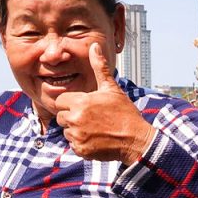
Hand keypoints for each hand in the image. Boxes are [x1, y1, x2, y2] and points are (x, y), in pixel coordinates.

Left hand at [54, 42, 155, 163]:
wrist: (136, 140)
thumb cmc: (125, 113)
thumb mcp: (112, 88)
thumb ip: (99, 68)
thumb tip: (94, 46)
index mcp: (80, 102)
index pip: (60, 101)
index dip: (71, 103)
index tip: (85, 106)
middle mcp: (75, 119)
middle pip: (61, 117)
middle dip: (72, 116)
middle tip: (91, 118)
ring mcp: (77, 136)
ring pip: (66, 131)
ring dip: (76, 131)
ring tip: (95, 129)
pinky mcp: (81, 150)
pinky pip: (73, 145)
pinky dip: (82, 144)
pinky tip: (96, 139)